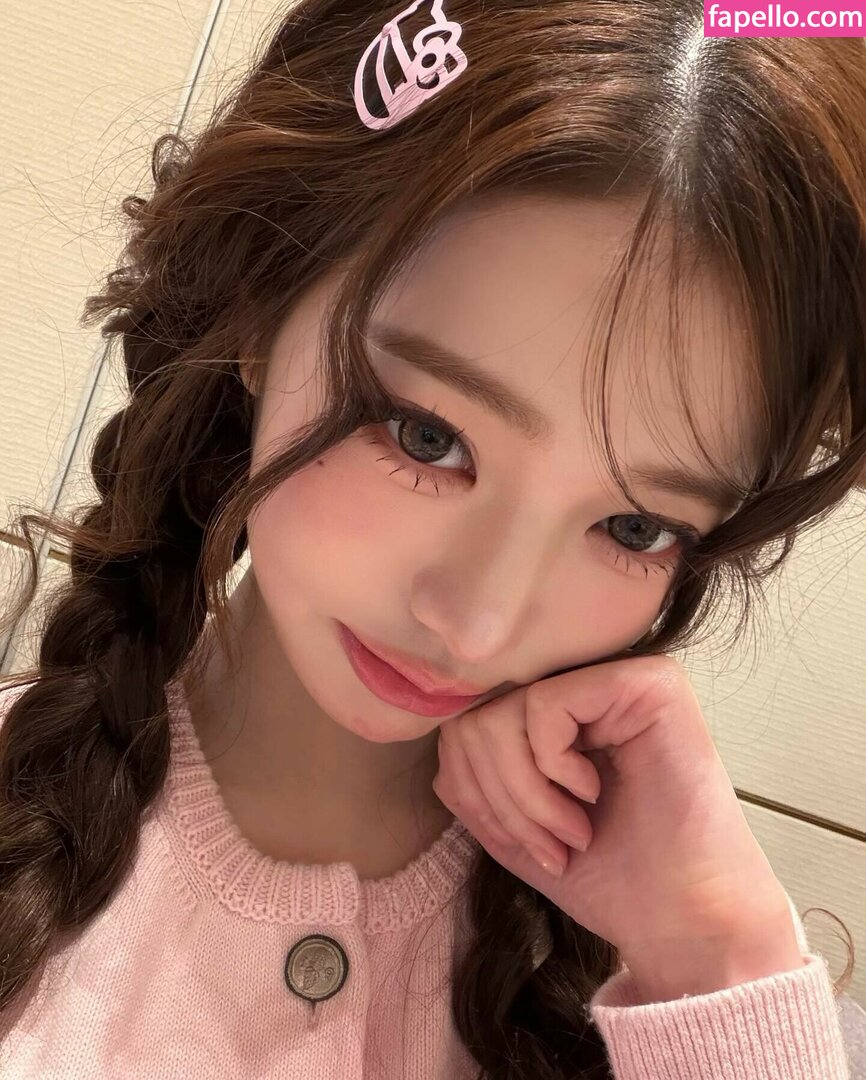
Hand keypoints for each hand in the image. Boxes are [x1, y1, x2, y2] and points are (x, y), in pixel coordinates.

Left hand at [432, 654, 801, 988]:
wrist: (684, 919)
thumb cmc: (611, 875)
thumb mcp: (517, 828)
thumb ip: (476, 782)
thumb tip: (444, 743)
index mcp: (560, 714)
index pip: (468, 721)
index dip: (472, 787)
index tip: (519, 842)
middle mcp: (587, 683)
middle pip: (478, 715)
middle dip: (500, 796)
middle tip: (549, 845)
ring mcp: (618, 676)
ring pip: (505, 710)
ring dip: (526, 793)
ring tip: (571, 832)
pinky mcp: (646, 681)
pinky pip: (546, 704)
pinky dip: (552, 766)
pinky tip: (591, 795)